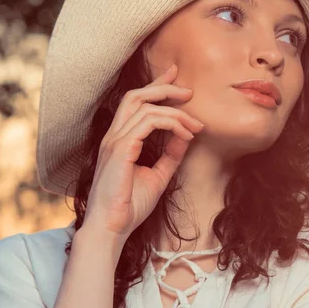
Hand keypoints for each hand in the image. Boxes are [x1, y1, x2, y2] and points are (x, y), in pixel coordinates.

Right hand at [82, 63, 203, 239]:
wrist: (112, 227)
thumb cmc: (129, 206)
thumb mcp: (157, 177)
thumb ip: (170, 156)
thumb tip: (186, 137)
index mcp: (119, 140)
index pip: (136, 103)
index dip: (156, 87)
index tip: (176, 80)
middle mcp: (114, 136)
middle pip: (137, 95)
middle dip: (164, 87)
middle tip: (189, 91)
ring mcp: (115, 140)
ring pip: (147, 107)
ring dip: (176, 113)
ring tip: (196, 125)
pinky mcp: (121, 149)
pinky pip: (149, 122)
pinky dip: (171, 124)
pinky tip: (186, 135)